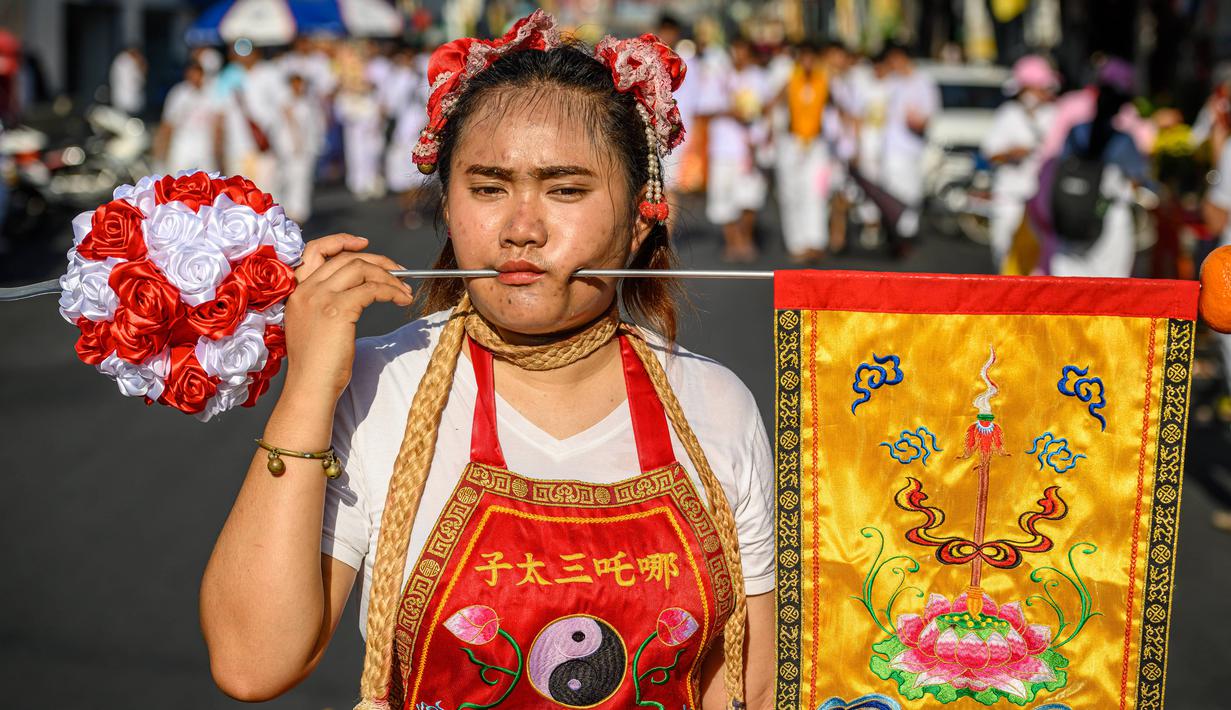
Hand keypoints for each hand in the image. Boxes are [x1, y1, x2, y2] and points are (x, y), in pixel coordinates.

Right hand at [282, 233, 413, 402]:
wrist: (310, 388)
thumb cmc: (317, 365)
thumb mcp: (316, 326)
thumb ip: (327, 304)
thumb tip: (361, 290)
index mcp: (296, 292)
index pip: (315, 250)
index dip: (341, 241)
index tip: (364, 244)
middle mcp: (306, 290)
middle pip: (346, 258)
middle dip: (378, 260)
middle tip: (400, 271)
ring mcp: (320, 298)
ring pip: (361, 268)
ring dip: (389, 276)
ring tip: (404, 291)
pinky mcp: (338, 310)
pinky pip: (372, 289)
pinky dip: (392, 291)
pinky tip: (402, 300)